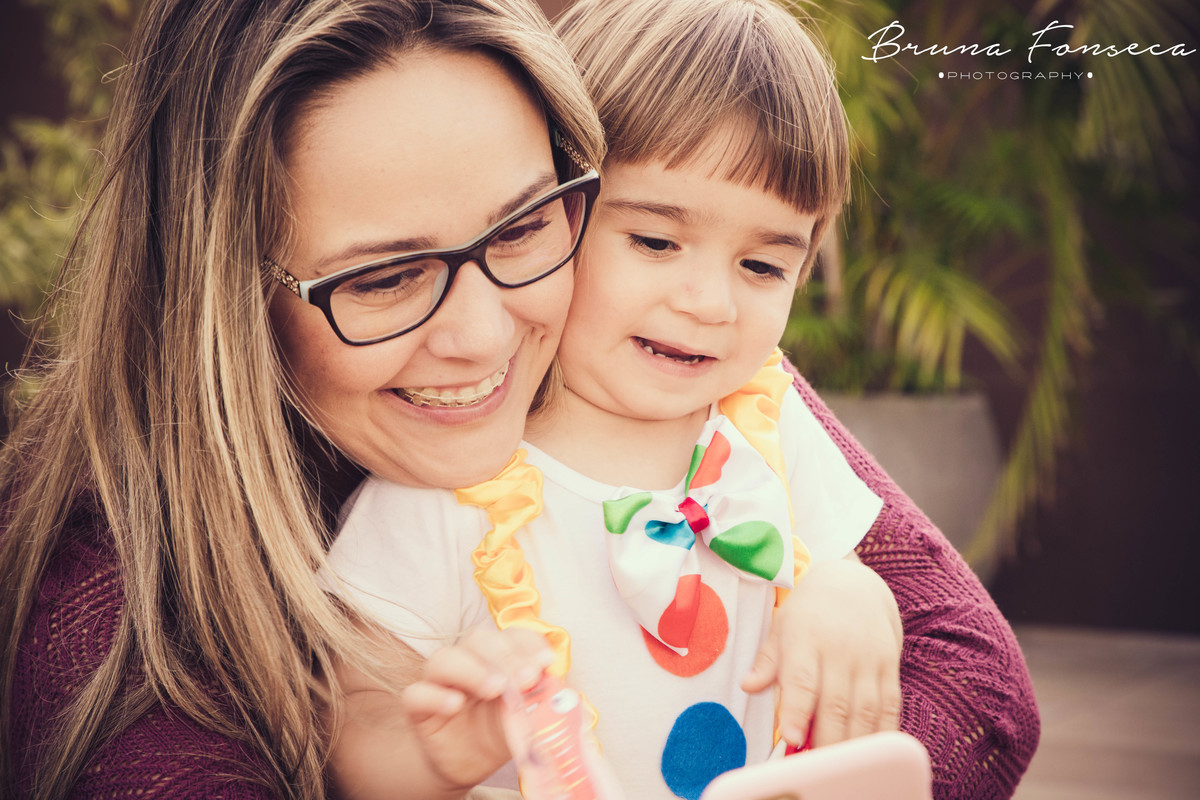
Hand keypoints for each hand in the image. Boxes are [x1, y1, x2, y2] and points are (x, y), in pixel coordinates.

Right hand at [403, 626, 555, 789]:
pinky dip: (435, 696)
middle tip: (525, 678)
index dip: (527, 644)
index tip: (546, 661)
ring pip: (443, 659)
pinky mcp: (419, 708)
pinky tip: (454, 705)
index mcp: (497, 657)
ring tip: (495, 689)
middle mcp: (467, 661)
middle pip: (477, 640)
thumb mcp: (526, 716)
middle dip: (504, 656)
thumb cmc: (499, 730)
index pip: (510, 636)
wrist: (468, 763)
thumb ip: (539, 700)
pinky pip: (416, 694)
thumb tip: (560, 689)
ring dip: (472, 670)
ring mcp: (439, 682)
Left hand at [741, 554, 902, 748]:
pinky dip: (882, 733)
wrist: (854, 585)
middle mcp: (840, 649)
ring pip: (865, 709)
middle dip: (825, 739)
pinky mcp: (890, 666)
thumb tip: (748, 686)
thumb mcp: (782, 628)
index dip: (796, 710)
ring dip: (853, 743)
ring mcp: (868, 658)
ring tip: (839, 767)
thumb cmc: (809, 613)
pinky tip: (870, 752)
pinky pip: (890, 706)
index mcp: (806, 638)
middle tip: (814, 765)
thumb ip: (767, 661)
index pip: (802, 678)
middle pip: (835, 702)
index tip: (791, 737)